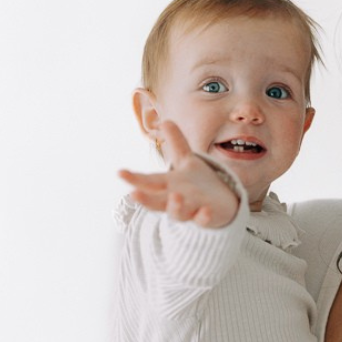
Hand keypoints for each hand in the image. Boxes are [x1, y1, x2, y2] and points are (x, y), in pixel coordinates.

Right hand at [119, 121, 239, 227]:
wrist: (221, 205)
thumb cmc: (197, 184)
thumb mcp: (186, 161)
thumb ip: (176, 143)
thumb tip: (165, 121)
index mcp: (168, 185)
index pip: (149, 181)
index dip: (134, 178)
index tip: (120, 172)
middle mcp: (176, 199)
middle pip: (157, 201)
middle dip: (146, 199)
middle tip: (133, 194)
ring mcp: (191, 209)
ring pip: (178, 213)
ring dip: (176, 206)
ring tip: (175, 197)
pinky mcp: (207, 218)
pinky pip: (203, 220)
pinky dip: (204, 217)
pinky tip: (206, 211)